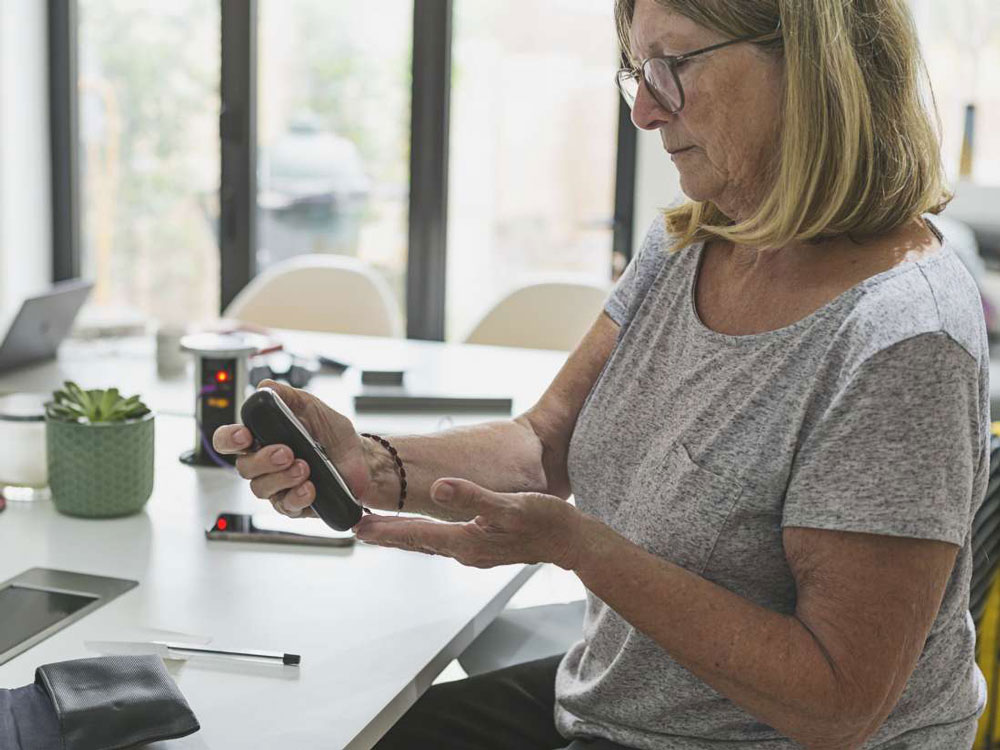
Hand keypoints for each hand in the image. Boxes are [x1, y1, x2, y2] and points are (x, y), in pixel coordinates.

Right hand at [211, 379, 384, 516]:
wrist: (360, 458)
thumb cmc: (332, 434)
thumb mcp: (312, 407)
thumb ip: (287, 396)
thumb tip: (265, 387)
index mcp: (262, 438)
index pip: (229, 440)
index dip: (229, 439)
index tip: (245, 436)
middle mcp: (264, 464)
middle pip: (244, 467)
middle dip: (263, 460)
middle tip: (287, 452)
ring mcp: (277, 486)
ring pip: (261, 489)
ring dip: (282, 477)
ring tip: (305, 467)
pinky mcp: (293, 504)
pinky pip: (285, 506)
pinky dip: (297, 496)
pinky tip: (310, 487)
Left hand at [353, 478, 583, 569]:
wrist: (572, 540)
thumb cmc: (546, 522)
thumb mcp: (510, 505)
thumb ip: (473, 497)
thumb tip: (439, 488)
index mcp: (467, 542)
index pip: (416, 535)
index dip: (385, 530)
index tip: (358, 527)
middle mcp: (466, 551)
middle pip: (417, 542)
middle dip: (387, 535)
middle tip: (358, 527)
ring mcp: (475, 551)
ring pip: (429, 542)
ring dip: (404, 535)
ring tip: (381, 528)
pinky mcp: (485, 545)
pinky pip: (445, 539)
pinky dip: (426, 533)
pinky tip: (423, 527)